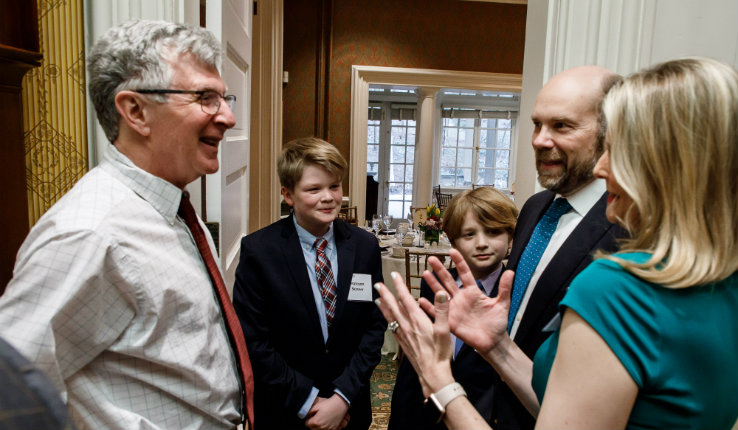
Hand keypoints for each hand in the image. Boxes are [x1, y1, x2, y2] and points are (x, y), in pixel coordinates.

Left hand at [305, 394, 349, 429]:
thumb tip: (305, 415)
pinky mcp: (334, 429)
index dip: (308, 419)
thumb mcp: (316, 405)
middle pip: (312, 429)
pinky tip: (326, 422)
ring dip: (318, 427)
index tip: (310, 416)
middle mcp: (322, 427)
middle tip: (315, 418)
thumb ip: (309, 411)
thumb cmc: (329, 403)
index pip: (307, 424)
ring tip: (321, 420)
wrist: (340, 404)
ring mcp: (328, 429)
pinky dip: (325, 428)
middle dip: (312, 424)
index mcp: (316, 421)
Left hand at [374, 272, 454, 396]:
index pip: (405, 299)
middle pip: (393, 306)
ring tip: (376, 299)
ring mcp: (403, 335)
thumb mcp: (445, 330)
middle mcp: (407, 326)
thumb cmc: (440, 353)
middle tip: (378, 284)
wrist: (432, 374)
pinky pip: (392, 327)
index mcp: (417, 320)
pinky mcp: (403, 343)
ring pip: (390, 316)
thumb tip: (440, 293)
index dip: (399, 286)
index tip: (393, 276)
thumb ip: (442, 310)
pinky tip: (387, 319)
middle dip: (385, 294)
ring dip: (383, 306)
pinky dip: (387, 319)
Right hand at [421, 248, 513, 354]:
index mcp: (473, 292)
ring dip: (433, 284)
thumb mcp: (502, 303)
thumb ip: (505, 288)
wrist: (493, 341)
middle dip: (440, 269)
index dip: (459, 262)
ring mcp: (454, 309)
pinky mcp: (450, 321)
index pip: (465, 273)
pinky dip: (429, 307)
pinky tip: (421, 300)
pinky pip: (438, 312)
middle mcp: (461, 298)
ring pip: (441, 293)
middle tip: (431, 259)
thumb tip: (511, 272)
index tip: (452, 251)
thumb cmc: (498, 323)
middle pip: (448, 280)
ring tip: (425, 273)